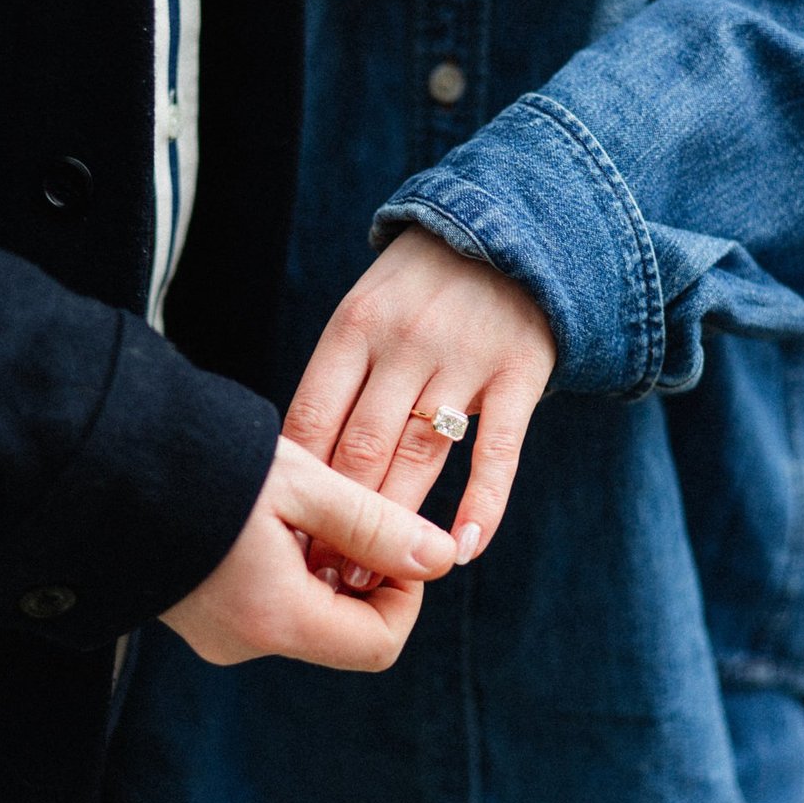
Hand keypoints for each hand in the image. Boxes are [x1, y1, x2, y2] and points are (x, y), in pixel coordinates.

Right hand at [159, 436, 457, 670]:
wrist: (98, 465)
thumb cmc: (201, 467)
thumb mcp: (302, 485)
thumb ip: (377, 526)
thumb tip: (444, 559)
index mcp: (276, 619)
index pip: (381, 642)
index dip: (405, 591)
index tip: (390, 535)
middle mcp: (245, 641)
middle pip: (342, 631)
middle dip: (359, 575)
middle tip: (340, 512)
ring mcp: (216, 632)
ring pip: (305, 615)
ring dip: (319, 567)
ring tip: (290, 508)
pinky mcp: (196, 614)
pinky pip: (264, 605)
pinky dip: (282, 569)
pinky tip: (259, 519)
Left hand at [285, 225, 556, 574]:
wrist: (517, 222)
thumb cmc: (422, 287)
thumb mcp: (366, 311)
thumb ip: (340, 378)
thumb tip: (298, 466)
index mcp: (352, 328)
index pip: (312, 420)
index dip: (297, 485)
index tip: (283, 536)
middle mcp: (403, 342)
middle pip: (360, 448)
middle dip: (337, 519)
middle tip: (322, 577)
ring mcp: (463, 357)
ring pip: (418, 456)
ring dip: (393, 524)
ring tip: (373, 580)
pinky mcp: (520, 372)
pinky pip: (498, 450)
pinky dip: (481, 503)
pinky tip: (461, 548)